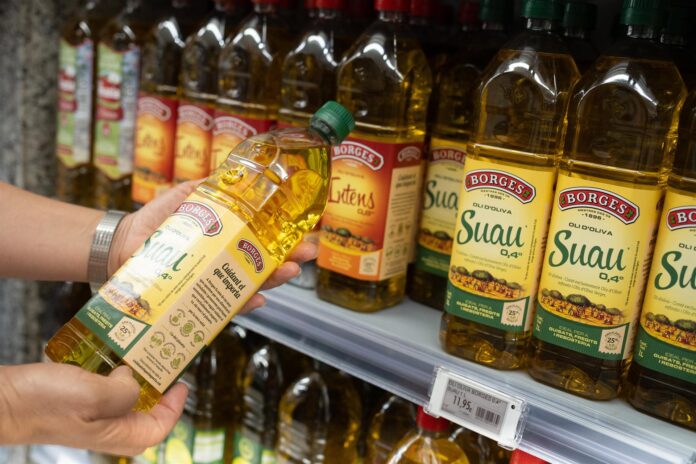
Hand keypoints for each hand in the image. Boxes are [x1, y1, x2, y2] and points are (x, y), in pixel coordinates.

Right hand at [0, 363, 187, 455]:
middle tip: (165, 361)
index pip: (159, 428)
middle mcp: (105, 427)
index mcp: (115, 433)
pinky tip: (112, 351)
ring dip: (137, 376)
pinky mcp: (75, 400)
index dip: (175, 406)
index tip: (181, 382)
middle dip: (159, 389)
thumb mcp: (94, 395)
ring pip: (125, 397)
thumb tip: (135, 381)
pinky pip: (103, 385)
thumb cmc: (43, 403)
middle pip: (145, 413)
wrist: (3, 400)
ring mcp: (89, 414)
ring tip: (143, 352)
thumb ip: (124, 392)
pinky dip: (111, 369)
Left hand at [108, 181, 317, 312]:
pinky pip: (226, 305)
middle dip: (291, 259)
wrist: (124, 243)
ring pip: (253, 284)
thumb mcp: (184, 197)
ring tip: (290, 271)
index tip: (307, 232)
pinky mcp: (200, 297)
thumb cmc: (155, 221)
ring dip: (275, 279)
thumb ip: (208, 188)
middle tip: (308, 253)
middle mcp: (226, 261)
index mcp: (228, 238)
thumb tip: (234, 173)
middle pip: (267, 263)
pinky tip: (258, 299)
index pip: (265, 239)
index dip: (288, 237)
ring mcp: (215, 280)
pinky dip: (243, 304)